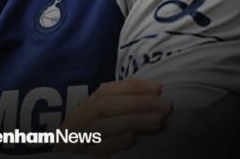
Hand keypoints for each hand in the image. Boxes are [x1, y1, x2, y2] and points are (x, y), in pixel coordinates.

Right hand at [56, 78, 172, 155]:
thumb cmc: (89, 153)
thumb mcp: (98, 132)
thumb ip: (115, 117)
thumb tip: (148, 101)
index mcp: (79, 117)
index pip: (104, 93)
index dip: (131, 87)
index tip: (158, 87)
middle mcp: (73, 129)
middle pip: (104, 107)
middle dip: (138, 103)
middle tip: (166, 106)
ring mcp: (73, 146)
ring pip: (101, 126)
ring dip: (133, 120)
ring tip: (158, 122)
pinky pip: (95, 150)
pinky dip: (114, 142)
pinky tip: (133, 137)